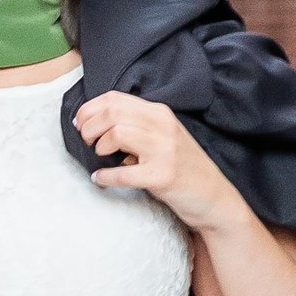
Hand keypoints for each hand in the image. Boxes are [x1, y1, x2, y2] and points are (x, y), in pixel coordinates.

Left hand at [71, 90, 243, 234]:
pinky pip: (124, 173)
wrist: (215, 198)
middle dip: (89, 127)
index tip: (80, 123)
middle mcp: (163, 126)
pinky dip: (106, 176)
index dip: (89, 109)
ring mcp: (165, 150)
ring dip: (99, 147)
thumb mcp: (164, 137)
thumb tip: (96, 123)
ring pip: (117, 133)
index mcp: (160, 113)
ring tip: (100, 157)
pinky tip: (101, 178)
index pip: (115, 98)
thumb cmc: (184, 168)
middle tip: (87, 142)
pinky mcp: (163, 176)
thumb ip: (137, 126)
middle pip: (112, 113)